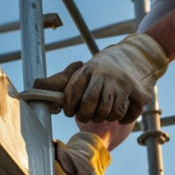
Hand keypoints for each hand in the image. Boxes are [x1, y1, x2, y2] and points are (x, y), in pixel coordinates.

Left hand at [34, 34, 167, 123]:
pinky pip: (127, 115)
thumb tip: (35, 84)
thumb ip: (59, 81)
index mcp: (88, 70)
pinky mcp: (139, 93)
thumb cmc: (102, 70)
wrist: (136, 55)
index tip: (71, 111)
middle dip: (86, 116)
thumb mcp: (82, 72)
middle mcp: (105, 75)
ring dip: (105, 117)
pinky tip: (120, 113)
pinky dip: (123, 119)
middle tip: (88, 116)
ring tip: (105, 111)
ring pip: (109, 113)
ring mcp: (123, 84)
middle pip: (90, 105)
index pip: (72, 93)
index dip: (70, 107)